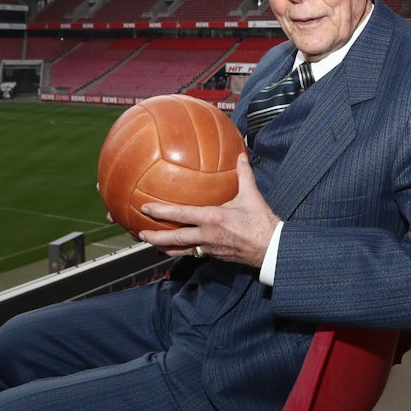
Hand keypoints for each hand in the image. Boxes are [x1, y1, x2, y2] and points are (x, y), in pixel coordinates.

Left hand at [137, 153, 278, 268]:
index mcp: (212, 219)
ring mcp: (210, 248)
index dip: (161, 212)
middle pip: (174, 239)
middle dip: (155, 237)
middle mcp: (207, 235)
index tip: (145, 208)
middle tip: (140, 233)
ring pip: (181, 250)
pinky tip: (178, 247)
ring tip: (152, 244)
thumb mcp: (252, 195)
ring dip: (164, 247)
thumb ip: (244, 174)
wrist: (271, 248)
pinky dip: (182, 250)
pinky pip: (193, 253)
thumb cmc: (261, 222)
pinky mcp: (214, 255)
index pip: (181, 215)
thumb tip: (241, 155)